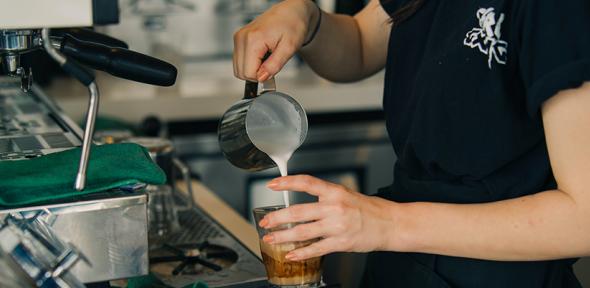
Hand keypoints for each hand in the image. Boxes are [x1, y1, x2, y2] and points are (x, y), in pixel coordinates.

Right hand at [233, 0, 318, 81]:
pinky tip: (262, 55)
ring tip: (267, 58)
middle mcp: (242, 37)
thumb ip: (274, 65)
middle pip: (241, 72)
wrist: (292, 11)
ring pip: (238, 68)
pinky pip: (240, 60)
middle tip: (271, 64)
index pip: (248, 73)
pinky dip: (250, 63)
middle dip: (257, 74)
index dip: (262, 76)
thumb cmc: (293, 24)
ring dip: (253, 69)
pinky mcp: (239, 38)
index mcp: (253, 39)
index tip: (273, 69)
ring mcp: (239, 37)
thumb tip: (262, 78)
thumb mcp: (289, 48)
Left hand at [259, 175, 397, 260]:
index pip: (306, 183)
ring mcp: (337, 226)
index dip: (287, 183)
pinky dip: (301, 253)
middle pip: (298, 212)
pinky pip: (316, 249)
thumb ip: (325, 198)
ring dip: (283, 236)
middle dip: (277, 218)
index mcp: (335, 192)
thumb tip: (302, 203)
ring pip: (303, 232)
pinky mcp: (341, 242)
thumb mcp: (346, 195)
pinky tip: (291, 255)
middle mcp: (334, 207)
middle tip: (265, 222)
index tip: (272, 184)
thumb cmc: (368, 209)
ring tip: (271, 238)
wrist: (390, 223)